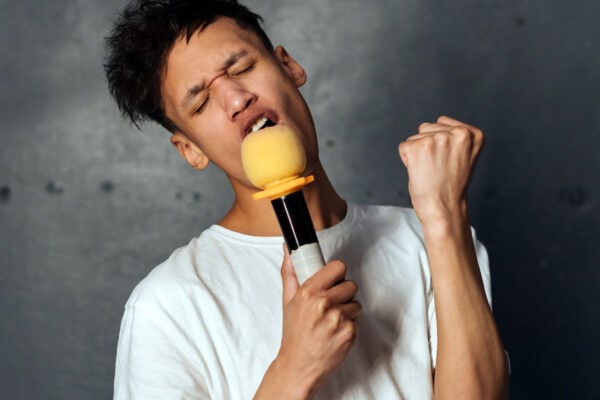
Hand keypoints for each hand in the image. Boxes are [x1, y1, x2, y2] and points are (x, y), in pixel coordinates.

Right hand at [274, 249, 360, 396]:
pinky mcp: (349, 332)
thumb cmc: (294, 334)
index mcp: (308, 292)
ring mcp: (338, 318)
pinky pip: (357, 321)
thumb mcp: (288, 300)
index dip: (337, 274)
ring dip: (347, 312)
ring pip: (356, 303)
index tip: (333, 281)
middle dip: (343, 294)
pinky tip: (335, 334)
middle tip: (330, 306)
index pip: (338, 267)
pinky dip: (349, 327)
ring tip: (331, 323)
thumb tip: (288, 249)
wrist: (298, 366)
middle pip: (350, 284)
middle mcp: (323, 303)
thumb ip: (290, 272)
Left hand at [398, 116, 483, 226]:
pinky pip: (404, 147)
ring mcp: (437, 139)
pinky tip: (421, 172)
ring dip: (418, 153)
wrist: (444, 207)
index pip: (442, 123)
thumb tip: (437, 123)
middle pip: (427, 127)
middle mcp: (457, 133)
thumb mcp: (464, 156)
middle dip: (428, 146)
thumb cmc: (451, 186)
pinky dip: (407, 160)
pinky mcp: (418, 147)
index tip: (448, 161)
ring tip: (430, 170)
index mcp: (473, 134)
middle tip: (438, 168)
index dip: (440, 144)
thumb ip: (454, 137)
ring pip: (415, 137)